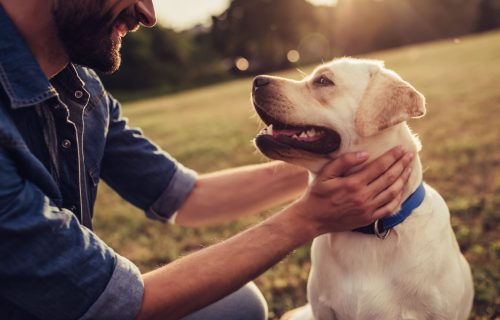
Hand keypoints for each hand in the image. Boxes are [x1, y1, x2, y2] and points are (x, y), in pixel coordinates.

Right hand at [292, 146, 413, 234]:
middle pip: (389, 178)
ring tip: (409, 169)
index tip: (401, 148)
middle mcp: (363, 197)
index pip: (379, 167)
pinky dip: (399, 198)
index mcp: (353, 183)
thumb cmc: (317, 194)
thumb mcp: (325, 174)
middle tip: (410, 155)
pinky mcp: (369, 218)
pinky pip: (389, 208)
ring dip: (403, 179)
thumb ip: (343, 162)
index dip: (392, 157)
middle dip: (401, 165)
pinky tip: (402, 189)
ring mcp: (368, 209)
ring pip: (392, 192)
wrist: (313, 219)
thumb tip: (364, 154)